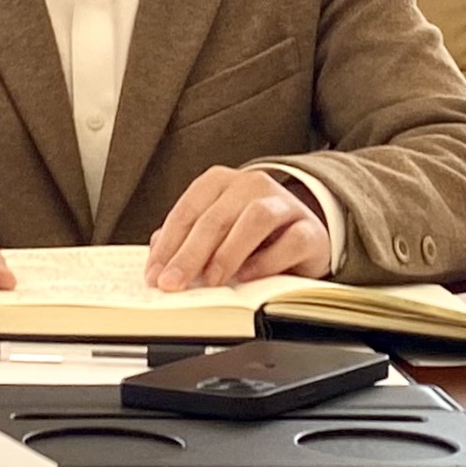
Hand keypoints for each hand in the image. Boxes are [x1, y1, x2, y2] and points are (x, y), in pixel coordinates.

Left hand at [146, 167, 331, 291]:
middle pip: (216, 217)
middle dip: (189, 254)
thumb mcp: (215, 234)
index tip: (155, 275)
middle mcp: (252, 185)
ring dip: (228, 252)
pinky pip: (290, 241)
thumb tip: (159, 261)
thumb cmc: (250, 237)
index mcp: (221, 182)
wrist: (303, 236)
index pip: (188, 210)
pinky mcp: (311, 229)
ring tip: (212, 280)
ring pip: (254, 219)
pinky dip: (267, 260)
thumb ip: (186, 241)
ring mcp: (284, 203)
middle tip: (173, 284)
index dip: (168, 244)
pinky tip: (248, 277)